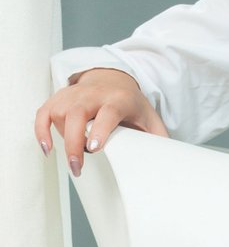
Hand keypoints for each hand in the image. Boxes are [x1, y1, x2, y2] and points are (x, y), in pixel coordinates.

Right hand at [33, 67, 169, 176]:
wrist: (113, 79)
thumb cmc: (131, 104)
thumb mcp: (149, 118)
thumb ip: (158, 138)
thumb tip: (168, 162)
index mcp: (118, 99)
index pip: (107, 112)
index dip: (100, 129)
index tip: (94, 147)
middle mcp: (93, 94)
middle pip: (77, 115)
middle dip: (74, 142)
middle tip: (77, 167)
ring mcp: (73, 94)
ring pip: (59, 114)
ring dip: (63, 139)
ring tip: (76, 159)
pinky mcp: (59, 98)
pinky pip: (43, 113)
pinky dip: (41, 130)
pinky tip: (47, 148)